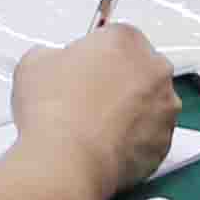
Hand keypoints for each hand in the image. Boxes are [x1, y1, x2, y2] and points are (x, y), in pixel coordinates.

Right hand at [12, 23, 181, 189]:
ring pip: (149, 104)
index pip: (115, 39)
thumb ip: (54, 55)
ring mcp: (164, 107)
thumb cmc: (54, 111)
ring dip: (130, 111)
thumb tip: (53, 64)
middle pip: (138, 69)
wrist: (65, 160)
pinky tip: (105, 146)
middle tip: (87, 99)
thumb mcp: (35, 61)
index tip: (81, 71)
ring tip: (94, 127)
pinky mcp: (164, 142)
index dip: (94, 57)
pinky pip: (150, 137)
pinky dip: (134, 141)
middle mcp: (154, 69)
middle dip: (117, 82)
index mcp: (127, 39)